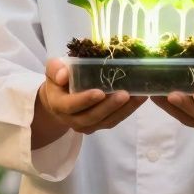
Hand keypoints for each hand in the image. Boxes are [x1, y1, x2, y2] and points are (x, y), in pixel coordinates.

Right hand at [31, 58, 145, 147]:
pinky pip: (114, 120)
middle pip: (92, 117)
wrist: (59, 98)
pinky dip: (128, 111)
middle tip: (125, 94)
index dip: (85, 100)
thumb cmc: (58, 80)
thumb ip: (55, 69)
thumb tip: (63, 75)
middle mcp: (72, 119)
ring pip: (106, 121)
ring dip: (124, 110)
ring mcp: (86, 125)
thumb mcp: (53, 70)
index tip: (100, 92)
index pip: (71, 105)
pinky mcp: (99, 125)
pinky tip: (139, 99)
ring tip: (139, 96)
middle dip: (110, 106)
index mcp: (59, 104)